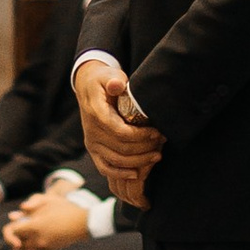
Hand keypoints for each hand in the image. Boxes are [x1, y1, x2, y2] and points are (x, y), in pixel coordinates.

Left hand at [5, 187, 97, 249]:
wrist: (83, 222)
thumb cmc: (66, 209)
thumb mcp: (48, 200)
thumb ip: (31, 203)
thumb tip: (17, 212)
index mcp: (34, 225)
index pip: (11, 231)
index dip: (9, 232)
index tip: (15, 228)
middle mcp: (37, 239)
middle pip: (15, 246)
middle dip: (14, 241)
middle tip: (19, 235)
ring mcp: (45, 248)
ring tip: (25, 244)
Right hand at [77, 67, 161, 202]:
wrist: (87, 87)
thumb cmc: (103, 80)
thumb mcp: (108, 75)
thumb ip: (113, 79)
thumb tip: (117, 84)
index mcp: (96, 114)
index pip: (120, 132)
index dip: (141, 136)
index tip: (158, 132)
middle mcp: (92, 132)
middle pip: (121, 149)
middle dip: (144, 149)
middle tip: (162, 143)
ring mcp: (92, 143)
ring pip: (116, 161)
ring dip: (138, 162)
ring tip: (157, 156)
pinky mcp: (93, 150)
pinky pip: (105, 168)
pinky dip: (120, 174)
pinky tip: (136, 174)